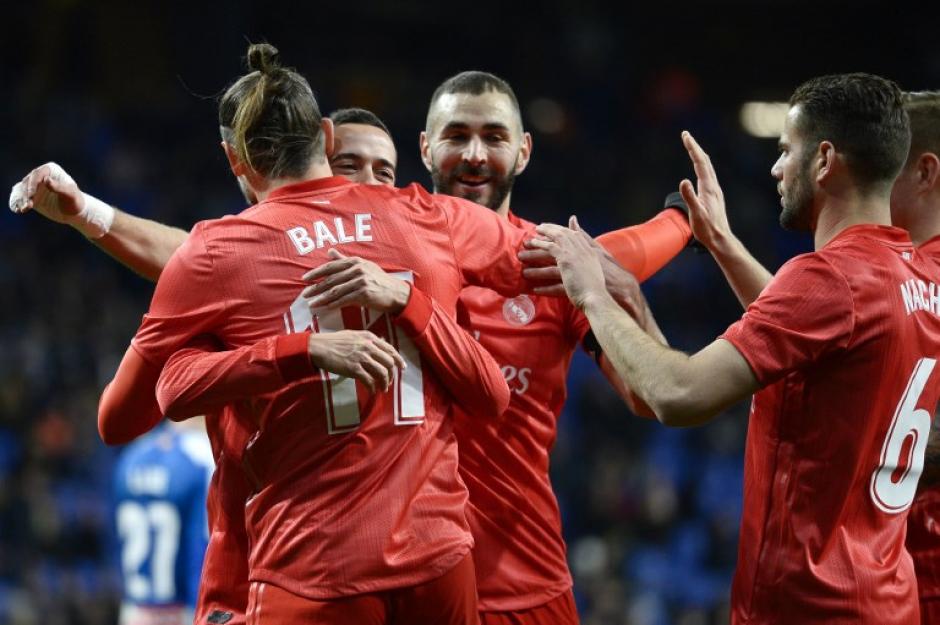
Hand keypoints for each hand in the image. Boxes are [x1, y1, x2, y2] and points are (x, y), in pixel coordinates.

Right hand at [9, 162, 84, 222]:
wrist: (74, 212)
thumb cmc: (75, 201)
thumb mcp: (70, 194)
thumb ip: (59, 187)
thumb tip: (46, 179)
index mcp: (51, 170)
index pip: (37, 174)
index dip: (32, 184)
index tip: (31, 195)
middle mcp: (40, 175)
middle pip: (27, 182)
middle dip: (26, 194)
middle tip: (29, 206)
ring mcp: (34, 186)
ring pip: (21, 190)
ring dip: (20, 199)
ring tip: (23, 209)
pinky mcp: (30, 196)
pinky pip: (19, 197)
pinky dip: (16, 203)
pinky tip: (18, 210)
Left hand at [302, 249, 411, 312]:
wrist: (396, 293)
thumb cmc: (378, 280)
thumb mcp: (363, 266)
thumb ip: (344, 260)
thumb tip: (329, 251)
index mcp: (355, 262)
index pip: (331, 266)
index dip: (316, 272)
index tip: (304, 278)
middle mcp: (357, 269)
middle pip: (331, 279)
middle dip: (315, 287)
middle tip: (304, 294)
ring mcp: (361, 281)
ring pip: (336, 291)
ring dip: (321, 298)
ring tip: (311, 303)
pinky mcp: (364, 293)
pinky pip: (344, 300)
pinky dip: (333, 304)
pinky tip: (325, 308)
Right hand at [307, 330, 405, 392]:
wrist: (318, 347)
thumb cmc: (334, 341)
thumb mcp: (354, 335)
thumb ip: (368, 340)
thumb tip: (382, 343)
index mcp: (369, 337)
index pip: (390, 350)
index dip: (398, 360)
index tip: (402, 368)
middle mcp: (368, 346)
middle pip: (389, 362)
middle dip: (392, 374)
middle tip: (389, 381)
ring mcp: (361, 358)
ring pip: (382, 373)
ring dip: (385, 383)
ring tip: (383, 389)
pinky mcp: (353, 369)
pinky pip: (369, 381)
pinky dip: (373, 388)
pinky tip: (372, 391)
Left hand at [529, 216, 609, 309]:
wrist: (619, 288)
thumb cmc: (610, 270)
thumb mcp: (597, 249)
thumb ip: (583, 235)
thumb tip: (572, 219)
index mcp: (582, 247)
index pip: (562, 236)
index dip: (548, 232)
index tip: (538, 230)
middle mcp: (578, 256)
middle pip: (552, 250)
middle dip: (536, 248)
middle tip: (523, 249)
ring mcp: (576, 271)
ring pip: (550, 269)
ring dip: (536, 271)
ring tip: (524, 272)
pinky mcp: (575, 285)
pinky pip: (556, 287)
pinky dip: (545, 289)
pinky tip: (535, 291)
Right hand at [679, 131, 731, 250]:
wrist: (720, 239)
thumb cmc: (707, 229)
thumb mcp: (696, 214)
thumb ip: (690, 197)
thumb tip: (683, 180)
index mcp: (708, 187)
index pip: (700, 162)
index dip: (692, 148)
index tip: (685, 135)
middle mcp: (713, 186)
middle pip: (704, 161)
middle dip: (695, 147)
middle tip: (686, 136)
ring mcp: (714, 190)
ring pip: (707, 167)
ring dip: (698, 155)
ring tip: (691, 147)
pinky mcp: (713, 196)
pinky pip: (707, 175)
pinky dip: (701, 166)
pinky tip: (699, 169)